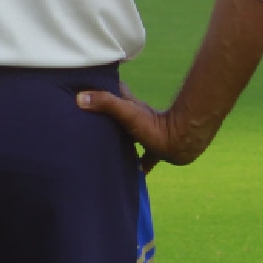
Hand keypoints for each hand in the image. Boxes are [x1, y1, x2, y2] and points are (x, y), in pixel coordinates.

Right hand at [78, 83, 197, 171]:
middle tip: (91, 123)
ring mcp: (147, 133)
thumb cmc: (154, 126)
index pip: (116, 90)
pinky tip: (132, 175)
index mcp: (131, 105)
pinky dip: (138, 166)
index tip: (88, 88)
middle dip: (107, 117)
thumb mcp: (126, 113)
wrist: (182, 143)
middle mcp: (138, 117)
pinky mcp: (155, 150)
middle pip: (120, 114)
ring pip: (130, 135)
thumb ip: (105, 104)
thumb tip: (79, 97)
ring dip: (120, 140)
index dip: (104, 87)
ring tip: (105, 149)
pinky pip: (144, 159)